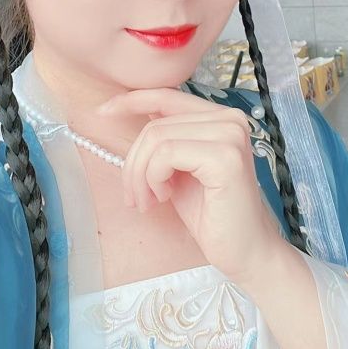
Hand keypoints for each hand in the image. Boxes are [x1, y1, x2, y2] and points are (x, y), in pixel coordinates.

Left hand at [97, 86, 285, 292]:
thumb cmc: (211, 214)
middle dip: (134, 162)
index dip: (131, 100)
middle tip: (135, 196)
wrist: (245, 253)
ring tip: (149, 200)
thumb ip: (166, 140)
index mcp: (221, 117)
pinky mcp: (225, 157)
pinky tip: (164, 197)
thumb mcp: (179, 169)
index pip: (167, 96)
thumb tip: (136, 111)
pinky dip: (154, 178)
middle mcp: (230, 119)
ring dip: (141, 174)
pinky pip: (166, 154)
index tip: (102, 112)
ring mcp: (230, 136)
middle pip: (155, 124)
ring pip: (156, 137)